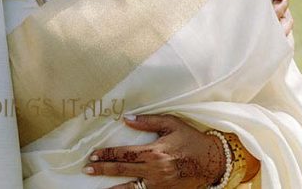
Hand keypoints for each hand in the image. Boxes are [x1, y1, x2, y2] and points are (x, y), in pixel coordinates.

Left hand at [83, 114, 223, 188]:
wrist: (213, 161)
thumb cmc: (191, 139)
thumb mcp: (171, 123)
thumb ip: (148, 121)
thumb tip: (126, 119)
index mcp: (155, 152)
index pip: (124, 154)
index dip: (107, 154)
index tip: (94, 154)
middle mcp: (156, 170)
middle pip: (124, 170)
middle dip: (104, 170)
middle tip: (88, 169)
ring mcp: (161, 184)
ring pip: (132, 188)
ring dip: (114, 187)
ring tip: (98, 187)